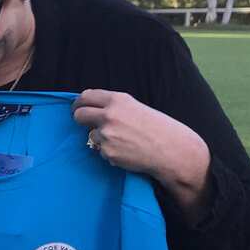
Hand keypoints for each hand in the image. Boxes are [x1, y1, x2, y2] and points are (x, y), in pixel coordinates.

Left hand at [72, 89, 211, 218]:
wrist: (172, 150)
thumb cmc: (158, 128)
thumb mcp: (136, 108)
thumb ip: (113, 107)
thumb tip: (91, 108)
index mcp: (117, 100)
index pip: (86, 97)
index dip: (79, 103)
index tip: (77, 108)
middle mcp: (109, 115)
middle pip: (78, 115)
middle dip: (79, 119)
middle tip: (84, 123)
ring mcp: (106, 134)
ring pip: (91, 136)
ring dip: (101, 139)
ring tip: (124, 141)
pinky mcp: (107, 151)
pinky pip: (101, 151)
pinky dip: (110, 151)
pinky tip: (127, 151)